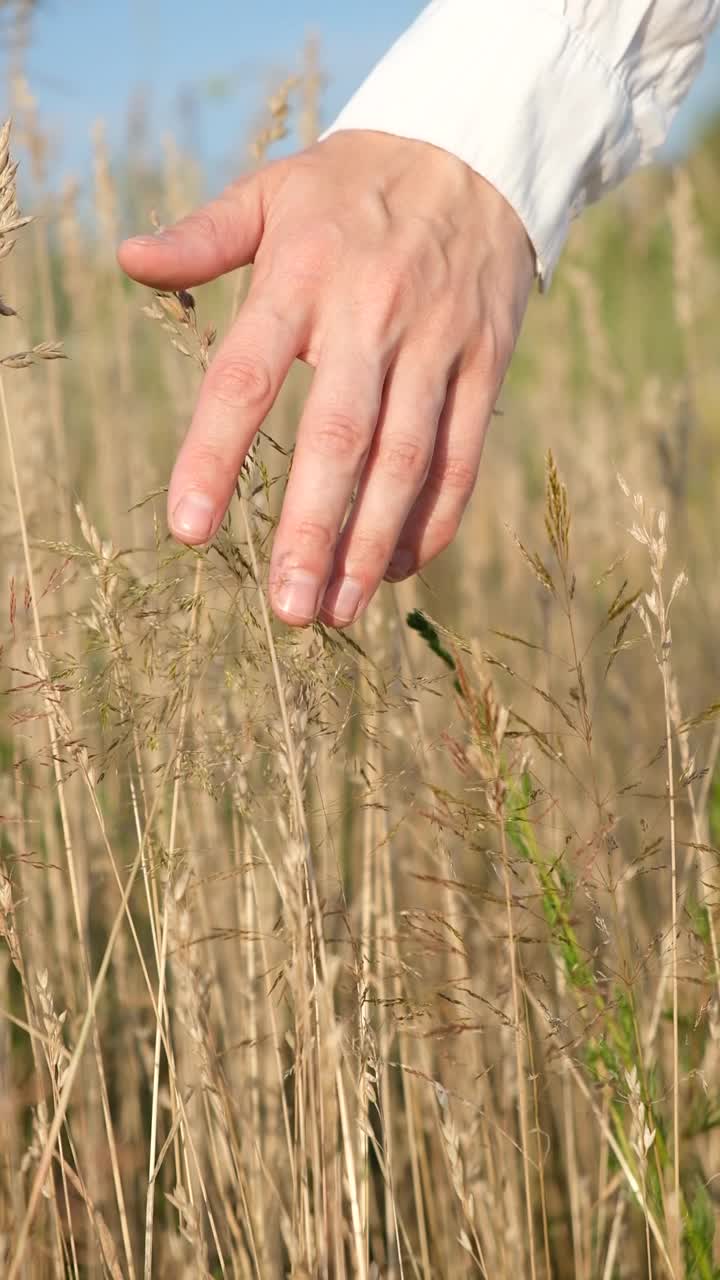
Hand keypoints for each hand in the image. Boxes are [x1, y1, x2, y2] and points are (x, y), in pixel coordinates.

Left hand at [118, 131, 533, 627]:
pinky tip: (403, 568)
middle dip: (312, 531)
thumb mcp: (273, 189)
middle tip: (287, 610)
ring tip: (339, 612)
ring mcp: (436, 345)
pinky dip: (434, 518)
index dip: (215, 456)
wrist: (478, 150)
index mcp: (302, 275)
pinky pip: (462, 455)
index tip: (189, 530)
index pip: (246, 376)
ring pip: (406, 461)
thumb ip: (202, 235)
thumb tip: (127, 259)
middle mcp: (372, 315)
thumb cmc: (352, 186)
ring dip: (373, 544)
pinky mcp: (485, 365)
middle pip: (340, 440)